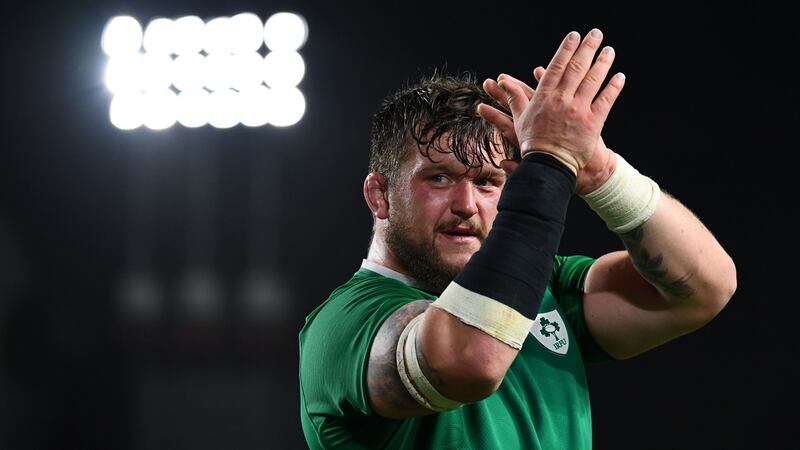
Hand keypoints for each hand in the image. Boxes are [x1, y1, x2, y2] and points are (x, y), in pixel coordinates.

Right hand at [484, 29, 624, 174]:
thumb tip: (503, 82)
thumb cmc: (534, 144)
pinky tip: (620, 76)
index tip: (574, 36)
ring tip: (609, 51)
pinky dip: (614, 87)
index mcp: (544, 97)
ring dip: (603, 62)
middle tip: (595, 34)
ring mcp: (578, 110)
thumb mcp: (520, 119)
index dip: (566, 49)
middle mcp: (562, 100)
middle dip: (587, 48)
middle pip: (577, 68)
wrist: (549, 166)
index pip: (556, 67)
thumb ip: (515, 97)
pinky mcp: (593, 122)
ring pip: (593, 80)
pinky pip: (606, 100)